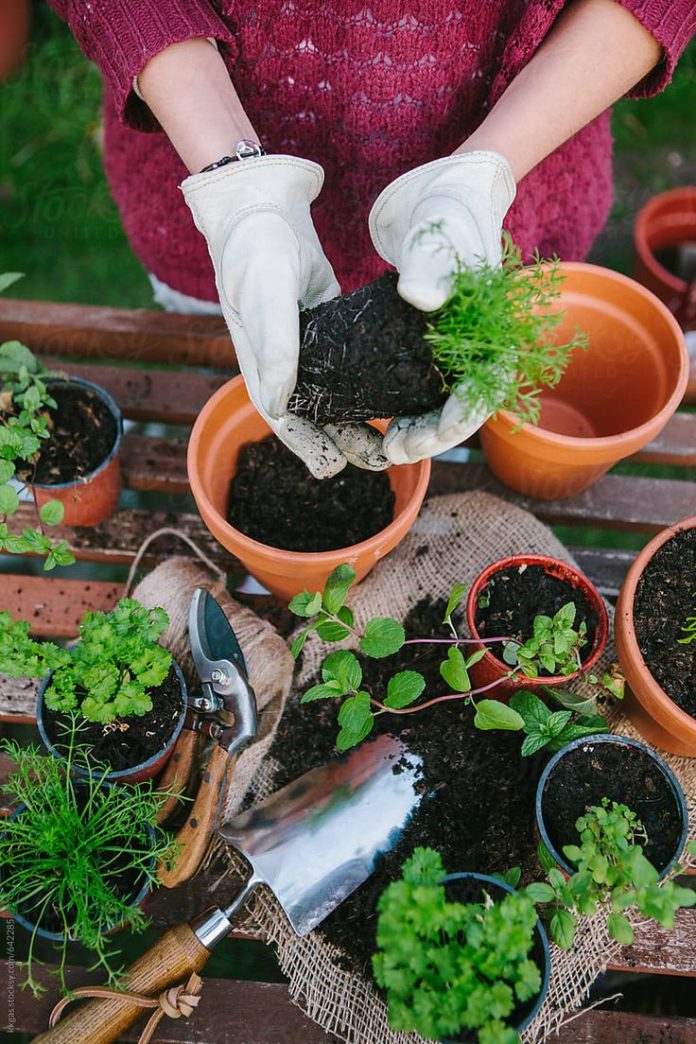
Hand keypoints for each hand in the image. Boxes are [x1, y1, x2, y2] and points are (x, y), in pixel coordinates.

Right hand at [182, 156, 386, 477]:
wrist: (262, 207)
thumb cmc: (254, 248)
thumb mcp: (264, 290)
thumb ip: (274, 342)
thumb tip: (282, 403)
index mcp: (260, 364)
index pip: (282, 417)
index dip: (306, 444)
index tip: (332, 468)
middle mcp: (284, 365)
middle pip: (313, 416)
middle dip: (341, 442)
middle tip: (378, 460)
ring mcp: (308, 350)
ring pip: (334, 397)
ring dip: (357, 421)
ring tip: (389, 444)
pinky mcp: (331, 332)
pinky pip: (350, 368)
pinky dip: (368, 386)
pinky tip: (396, 397)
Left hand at [368, 151, 515, 463]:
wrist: (438, 186)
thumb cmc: (450, 205)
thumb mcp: (442, 230)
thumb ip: (434, 264)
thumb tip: (421, 297)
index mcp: (494, 327)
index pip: (486, 387)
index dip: (457, 420)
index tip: (424, 438)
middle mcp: (476, 342)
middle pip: (461, 404)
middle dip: (431, 434)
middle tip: (395, 452)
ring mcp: (452, 344)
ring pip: (438, 400)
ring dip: (416, 428)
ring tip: (385, 448)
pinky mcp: (424, 339)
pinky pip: (415, 382)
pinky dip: (398, 404)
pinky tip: (376, 419)